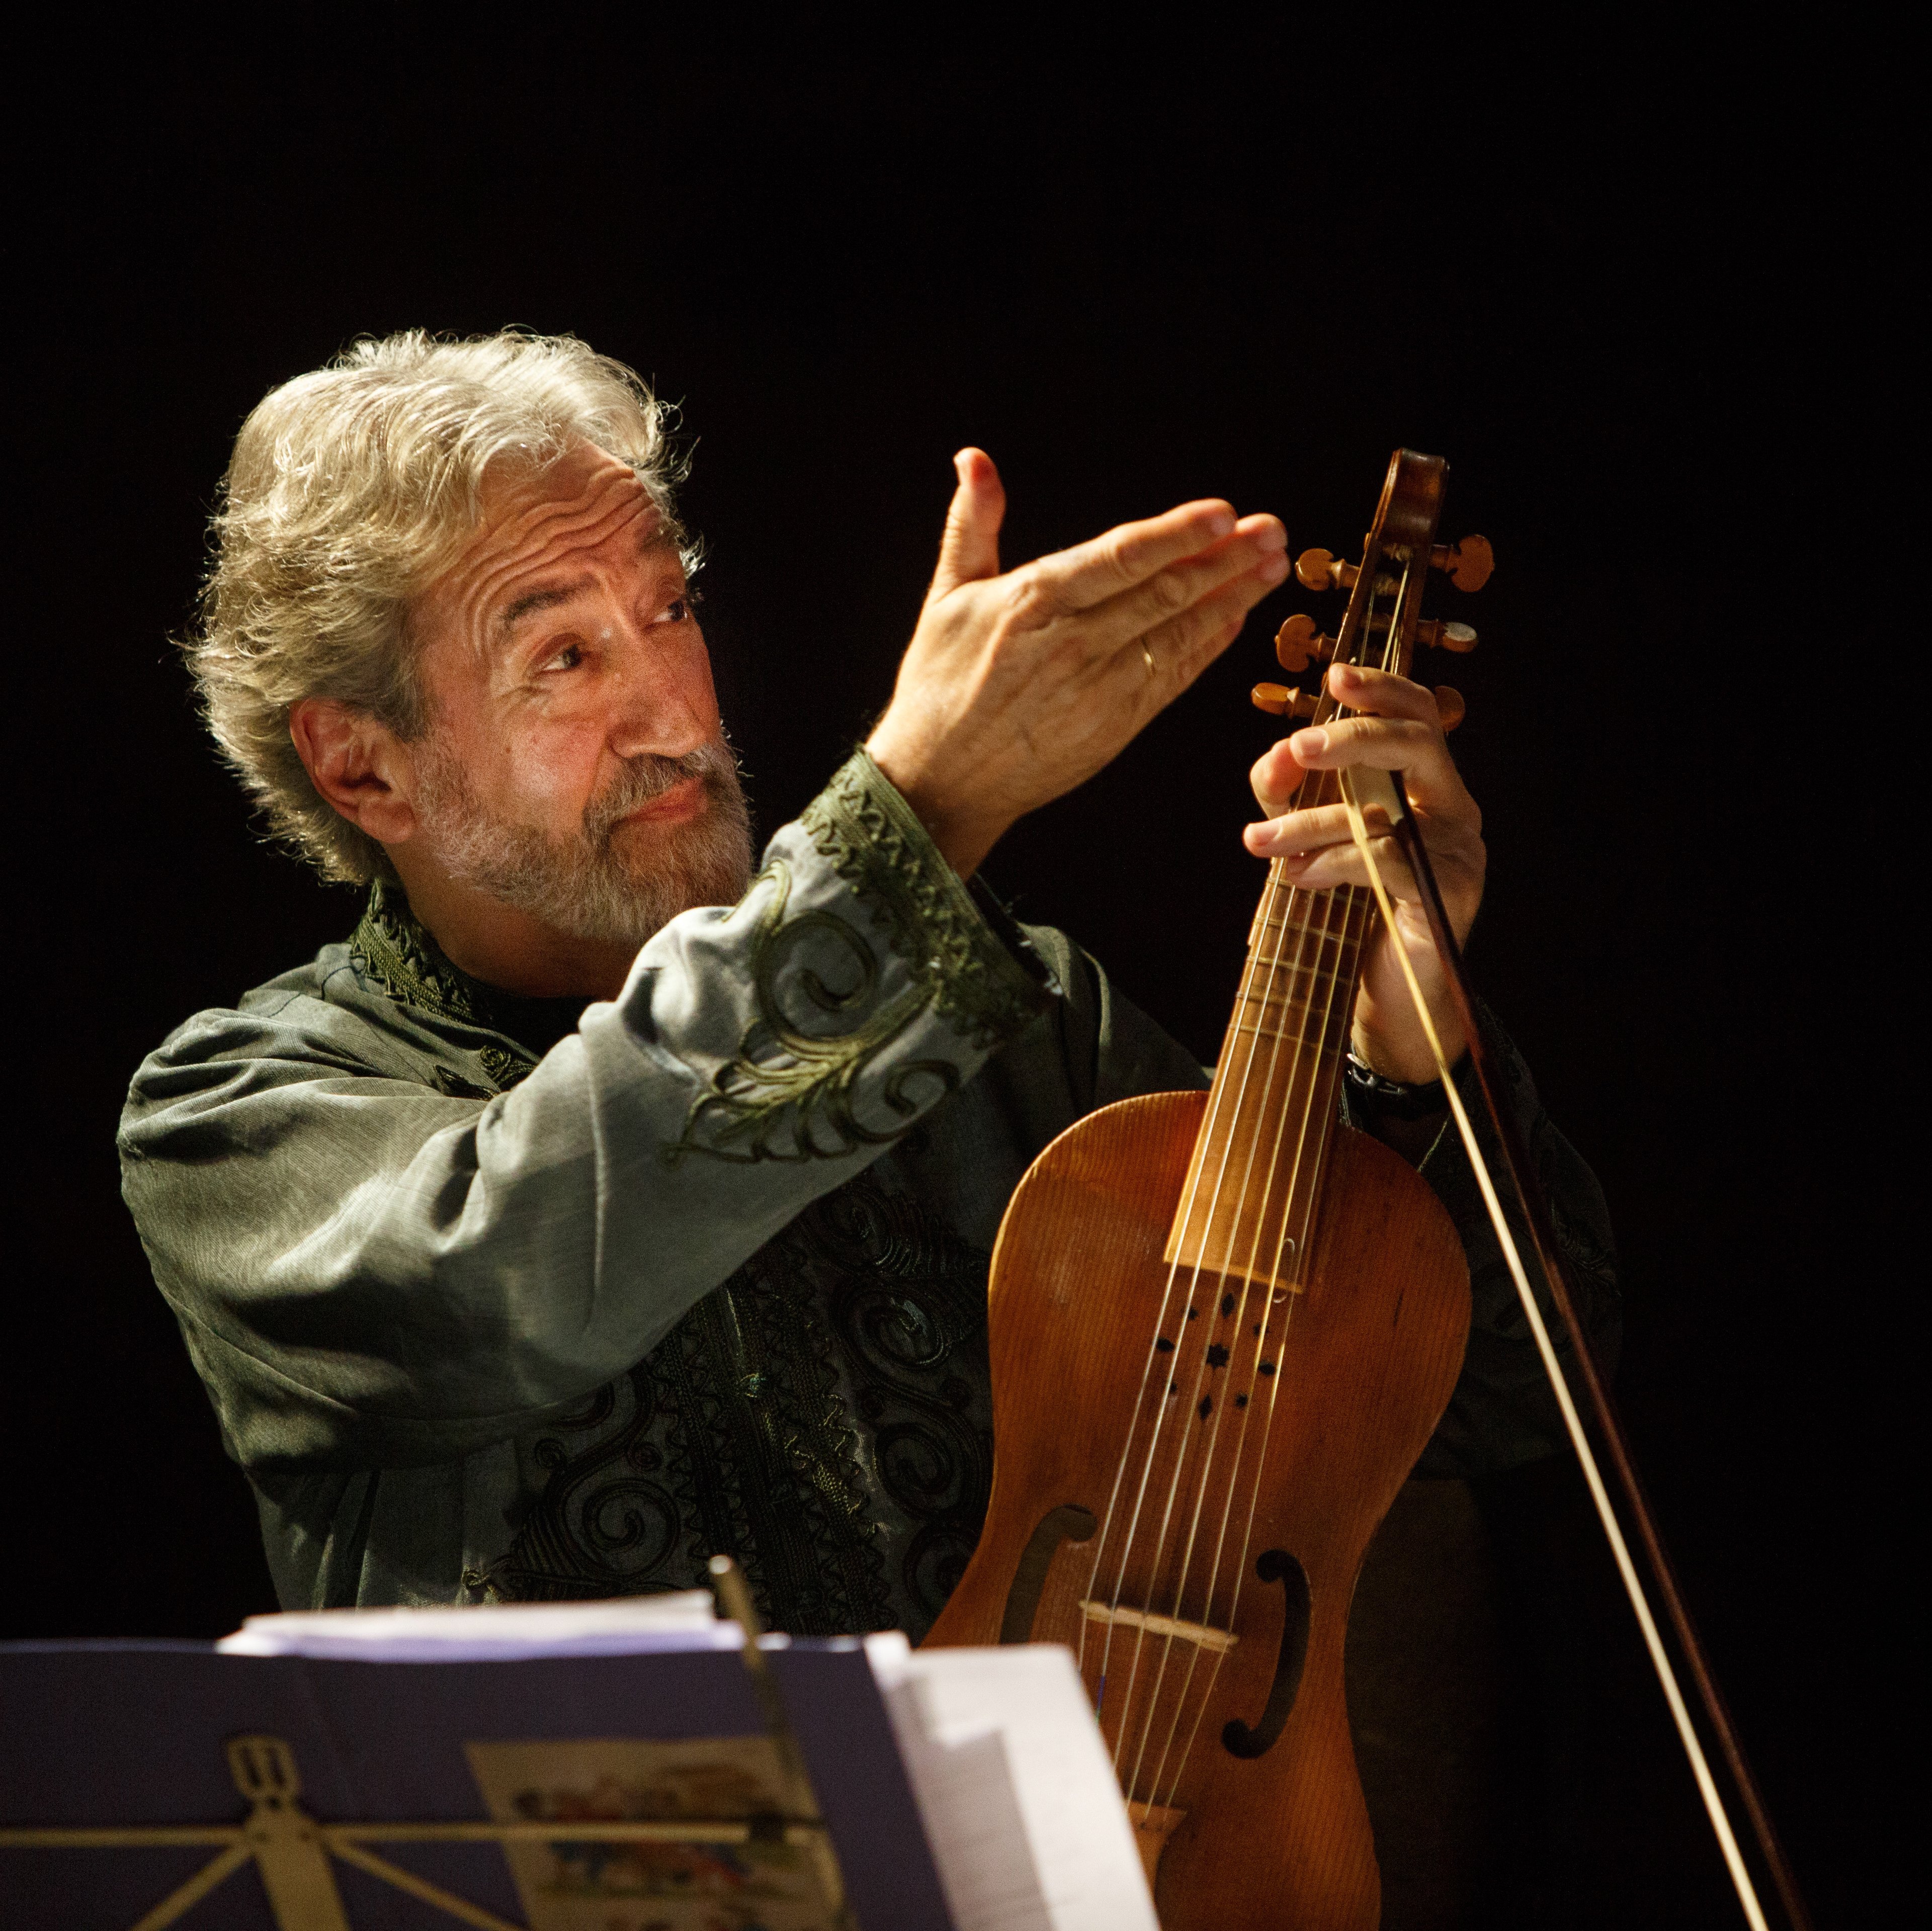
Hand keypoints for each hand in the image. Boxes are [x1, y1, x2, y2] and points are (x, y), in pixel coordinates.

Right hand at [867, 449, 1288, 875]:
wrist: (939, 780)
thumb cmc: (939, 685)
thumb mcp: (946, 597)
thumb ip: (972, 524)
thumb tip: (974, 460)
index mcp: (1033, 602)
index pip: (1120, 559)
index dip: (1177, 535)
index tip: (1224, 514)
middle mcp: (1073, 643)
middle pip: (1164, 593)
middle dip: (1225, 560)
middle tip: (1273, 531)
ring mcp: (1099, 688)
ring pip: (1178, 634)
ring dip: (1232, 599)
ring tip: (1272, 567)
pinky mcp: (1115, 724)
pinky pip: (1172, 678)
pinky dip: (1207, 647)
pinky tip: (1237, 619)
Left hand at [1243, 661, 1485, 1084]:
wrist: (1387, 996)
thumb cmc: (1353, 909)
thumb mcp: (1311, 836)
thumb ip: (1289, 793)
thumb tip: (1274, 756)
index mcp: (1428, 784)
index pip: (1419, 713)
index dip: (1382, 688)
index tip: (1335, 677)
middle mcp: (1454, 807)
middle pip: (1417, 741)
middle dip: (1353, 735)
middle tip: (1298, 748)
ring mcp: (1458, 850)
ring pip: (1387, 807)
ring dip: (1311, 820)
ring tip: (1260, 842)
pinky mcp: (1448, 893)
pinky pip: (1385, 859)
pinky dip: (1332, 863)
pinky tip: (1298, 876)